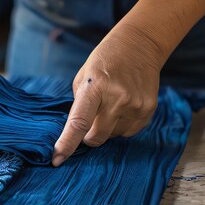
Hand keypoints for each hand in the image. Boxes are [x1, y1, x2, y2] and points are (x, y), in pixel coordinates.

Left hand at [52, 24, 163, 166]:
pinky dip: (122, 126)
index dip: (67, 144)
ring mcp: (135, 105)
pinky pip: (129, 132)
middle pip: (96, 137)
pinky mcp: (148, 109)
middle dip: (88, 136)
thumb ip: (78, 106)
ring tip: (110, 105)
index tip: (56, 159)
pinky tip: (122, 107)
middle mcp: (117, 98)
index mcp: (94, 88)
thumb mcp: (82, 78)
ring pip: (113, 136)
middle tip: (90, 120)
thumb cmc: (103, 62)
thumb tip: (76, 134)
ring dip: (107, 128)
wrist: (139, 45)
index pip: (78, 123)